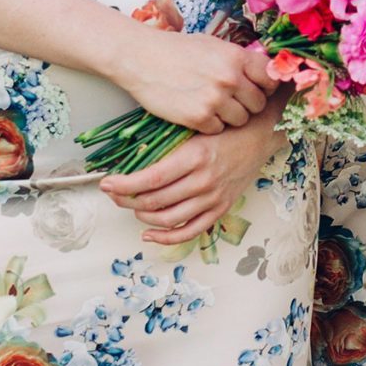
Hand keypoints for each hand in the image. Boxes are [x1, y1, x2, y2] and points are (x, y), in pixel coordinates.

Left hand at [102, 117, 280, 243]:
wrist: (259, 136)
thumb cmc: (224, 128)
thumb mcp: (194, 129)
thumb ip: (167, 144)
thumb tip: (132, 158)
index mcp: (195, 156)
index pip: (151, 178)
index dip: (124, 185)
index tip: (107, 183)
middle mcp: (204, 180)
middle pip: (155, 201)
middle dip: (126, 200)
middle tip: (113, 193)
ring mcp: (213, 198)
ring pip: (168, 219)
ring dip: (142, 217)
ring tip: (131, 207)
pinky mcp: (220, 209)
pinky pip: (190, 231)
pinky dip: (166, 237)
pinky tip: (149, 234)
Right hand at [116, 28, 270, 133]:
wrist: (140, 58)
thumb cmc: (177, 50)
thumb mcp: (213, 45)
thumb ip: (238, 60)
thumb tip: (263, 74)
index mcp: (237, 57)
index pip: (270, 79)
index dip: (266, 86)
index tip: (258, 89)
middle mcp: (230, 78)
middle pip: (258, 103)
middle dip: (247, 104)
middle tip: (231, 99)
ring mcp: (215, 99)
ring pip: (241, 119)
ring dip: (230, 116)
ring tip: (212, 104)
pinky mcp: (198, 118)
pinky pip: (218, 129)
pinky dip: (210, 124)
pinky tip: (197, 110)